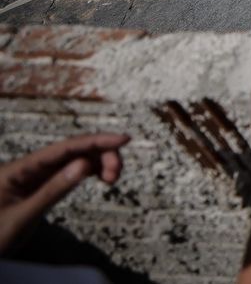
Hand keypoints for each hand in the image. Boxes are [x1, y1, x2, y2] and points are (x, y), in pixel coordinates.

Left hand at [0, 132, 128, 253]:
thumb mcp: (22, 217)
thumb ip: (52, 190)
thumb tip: (84, 165)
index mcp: (20, 169)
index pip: (63, 148)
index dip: (95, 140)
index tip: (123, 139)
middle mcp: (30, 168)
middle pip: (72, 150)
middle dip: (100, 154)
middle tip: (117, 173)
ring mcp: (36, 177)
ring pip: (74, 160)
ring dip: (98, 163)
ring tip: (113, 178)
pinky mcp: (42, 187)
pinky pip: (70, 172)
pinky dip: (89, 172)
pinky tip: (102, 177)